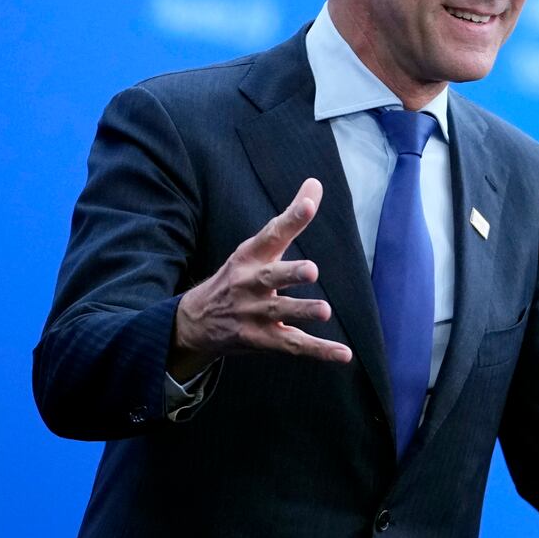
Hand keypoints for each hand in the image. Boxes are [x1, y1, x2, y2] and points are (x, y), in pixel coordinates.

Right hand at [169, 178, 351, 378]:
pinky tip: (344, 355)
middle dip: (290, 273)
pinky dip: (319, 351)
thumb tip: (315, 182)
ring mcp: (253, 314)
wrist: (194, 322)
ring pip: (280, 313)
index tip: (309, 201)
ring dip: (301, 312)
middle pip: (270, 276)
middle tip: (312, 271)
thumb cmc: (238, 277)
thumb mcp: (257, 247)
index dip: (290, 218)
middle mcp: (250, 284)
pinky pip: (293, 345)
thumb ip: (289, 219)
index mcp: (250, 257)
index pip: (271, 233)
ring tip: (324, 310)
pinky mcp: (261, 339)